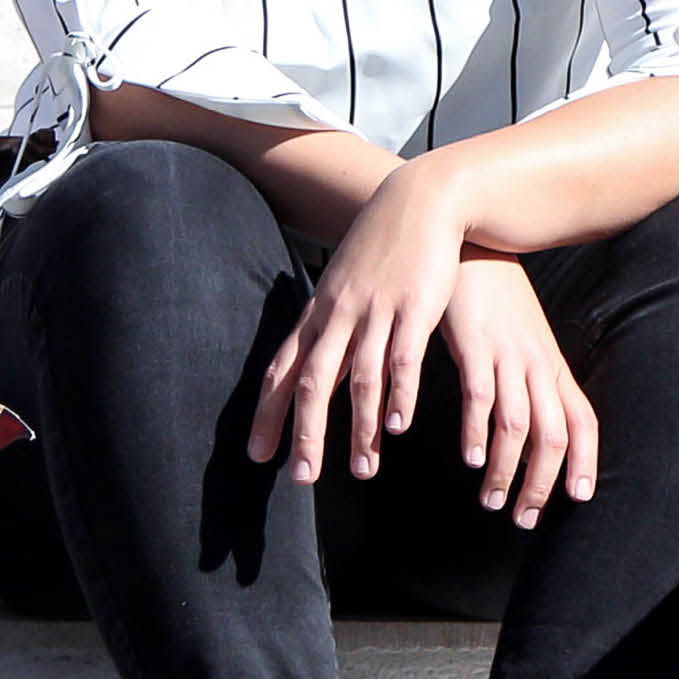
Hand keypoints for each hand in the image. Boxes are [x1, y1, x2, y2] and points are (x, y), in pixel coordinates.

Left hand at [248, 160, 471, 485]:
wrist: (420, 201)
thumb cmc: (382, 248)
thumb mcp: (344, 285)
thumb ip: (330, 326)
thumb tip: (313, 364)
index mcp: (320, 314)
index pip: (282, 371)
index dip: (268, 414)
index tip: (259, 456)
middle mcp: (339, 316)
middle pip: (312, 383)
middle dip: (306, 434)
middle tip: (303, 478)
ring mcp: (376, 312)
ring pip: (359, 379)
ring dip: (359, 429)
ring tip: (363, 470)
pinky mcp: (414, 308)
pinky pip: (402, 359)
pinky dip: (399, 395)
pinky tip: (398, 427)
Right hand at [439, 252, 596, 524]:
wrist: (465, 242)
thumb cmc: (489, 293)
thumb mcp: (519, 335)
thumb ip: (524, 373)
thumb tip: (523, 417)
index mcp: (550, 363)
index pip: (583, 419)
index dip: (586, 460)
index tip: (578, 497)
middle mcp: (537, 363)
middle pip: (556, 434)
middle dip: (544, 483)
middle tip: (525, 519)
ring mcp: (508, 354)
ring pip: (521, 425)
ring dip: (508, 471)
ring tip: (492, 501)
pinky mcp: (475, 344)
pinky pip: (482, 397)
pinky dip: (478, 433)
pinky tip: (471, 458)